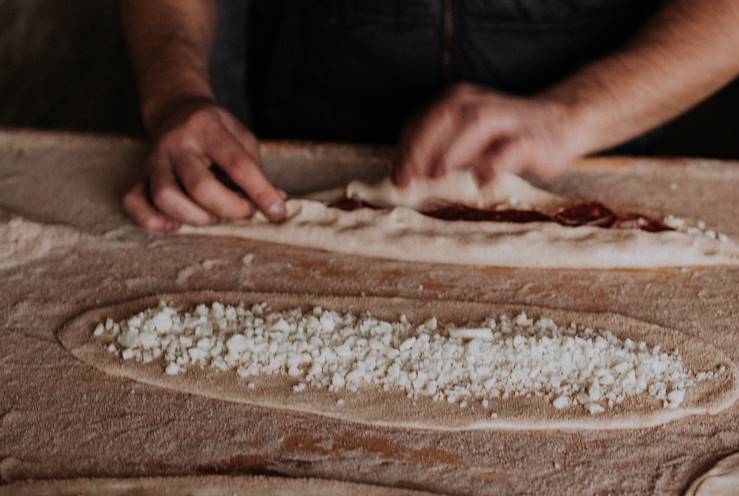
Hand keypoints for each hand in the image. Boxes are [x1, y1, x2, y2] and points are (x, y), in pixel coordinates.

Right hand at [123, 100, 285, 232]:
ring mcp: (154, 160)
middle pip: (200, 186)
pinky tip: (176, 225)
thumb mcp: (242, 138)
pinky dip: (153, 221)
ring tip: (214, 217)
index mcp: (208, 128)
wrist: (176, 110)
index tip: (277, 211)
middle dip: (229, 209)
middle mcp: (177, 143)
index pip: (238, 164)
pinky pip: (133, 203)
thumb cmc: (217, 130)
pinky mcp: (139, 176)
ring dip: (196, 217)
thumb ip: (257, 170)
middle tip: (243, 212)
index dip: (261, 192)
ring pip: (165, 198)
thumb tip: (277, 204)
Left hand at [394, 83, 585, 185]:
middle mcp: (482, 104)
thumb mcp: (465, 140)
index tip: (397, 176)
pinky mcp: (532, 139)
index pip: (425, 118)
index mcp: (461, 101)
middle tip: (408, 178)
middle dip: (422, 146)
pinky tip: (482, 181)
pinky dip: (495, 163)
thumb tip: (405, 175)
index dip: (407, 146)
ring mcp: (509, 119)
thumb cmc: (503, 137)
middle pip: (446, 115)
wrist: (561, 122)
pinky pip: (513, 148)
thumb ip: (439, 150)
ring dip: (452, 150)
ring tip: (436, 176)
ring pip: (477, 123)